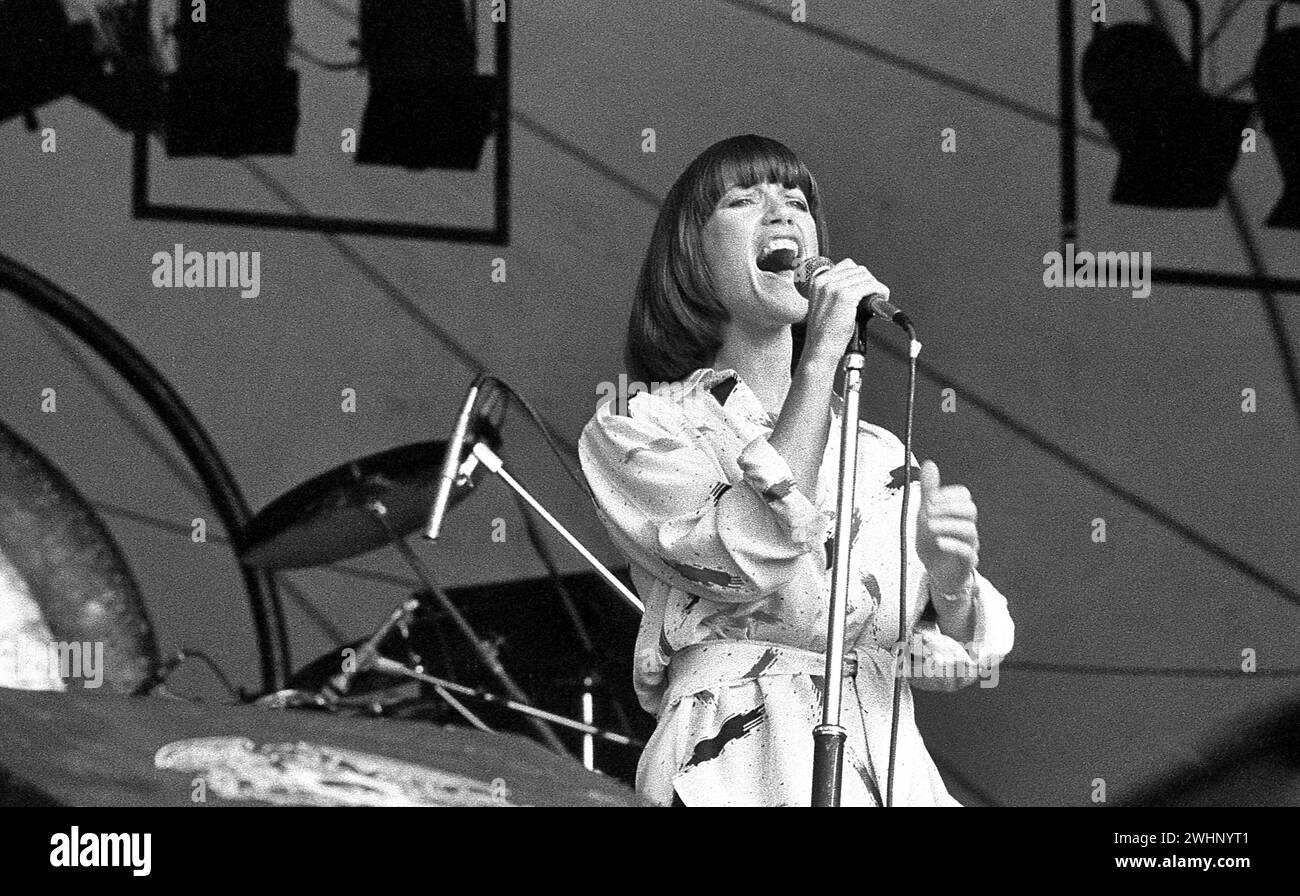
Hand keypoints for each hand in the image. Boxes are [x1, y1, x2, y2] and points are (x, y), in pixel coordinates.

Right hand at [799, 258, 888, 365]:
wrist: (819, 350)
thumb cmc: (824, 334)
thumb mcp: (825, 306)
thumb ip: (837, 292)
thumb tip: (861, 287)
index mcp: (817, 282)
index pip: (847, 266)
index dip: (861, 277)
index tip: (866, 288)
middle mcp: (824, 281)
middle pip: (858, 270)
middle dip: (870, 282)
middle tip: (874, 297)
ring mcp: (834, 288)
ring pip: (866, 276)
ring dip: (876, 287)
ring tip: (877, 301)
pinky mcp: (845, 296)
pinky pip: (871, 286)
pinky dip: (880, 292)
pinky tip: (881, 300)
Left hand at [916, 460, 978, 596]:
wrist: (935, 572)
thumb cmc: (933, 542)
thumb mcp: (925, 514)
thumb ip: (928, 490)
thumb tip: (930, 464)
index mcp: (958, 514)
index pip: (963, 495)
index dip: (948, 494)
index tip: (930, 498)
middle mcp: (966, 527)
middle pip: (970, 510)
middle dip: (949, 507)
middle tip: (929, 511)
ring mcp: (968, 545)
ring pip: (969, 530)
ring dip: (948, 524)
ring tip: (930, 526)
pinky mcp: (965, 563)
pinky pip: (967, 552)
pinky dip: (953, 545)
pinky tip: (939, 541)